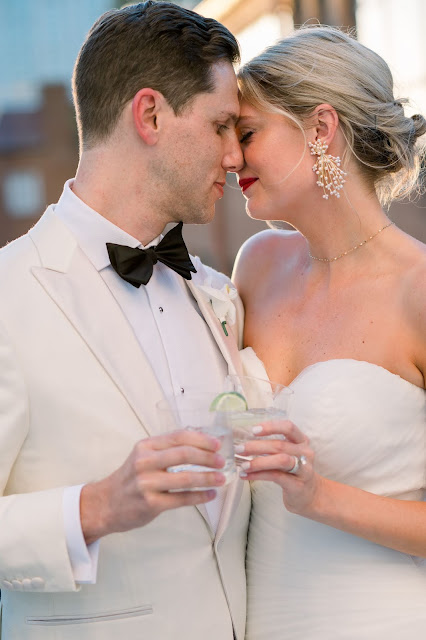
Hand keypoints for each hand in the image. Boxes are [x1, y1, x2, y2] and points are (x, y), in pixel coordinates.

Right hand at [81, 430, 225, 543]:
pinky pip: (181, 499)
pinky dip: (199, 496)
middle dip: (207, 457)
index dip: (201, 439)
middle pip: (184, 454)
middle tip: (222, 461)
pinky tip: (210, 494)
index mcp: (146, 446)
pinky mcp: (151, 504)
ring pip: (185, 478)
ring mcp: (147, 483)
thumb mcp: (143, 456)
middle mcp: (145, 462)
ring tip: (221, 478)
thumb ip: (167, 448)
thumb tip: (202, 442)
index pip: (179, 436)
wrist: (105, 504)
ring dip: (207, 478)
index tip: (217, 444)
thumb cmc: (130, 478)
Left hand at [237, 420, 320, 515]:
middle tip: (239, 449)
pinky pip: (276, 476)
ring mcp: (304, 469)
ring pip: (280, 460)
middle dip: (256, 446)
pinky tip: (246, 476)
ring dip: (258, 462)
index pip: (288, 427)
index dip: (271, 427)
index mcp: (301, 441)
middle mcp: (305, 452)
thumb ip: (273, 446)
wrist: (310, 495)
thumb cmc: (293, 472)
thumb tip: (245, 442)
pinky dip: (258, 475)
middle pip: (280, 445)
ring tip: (243, 465)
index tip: (253, 430)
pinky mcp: (298, 485)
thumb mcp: (288, 454)